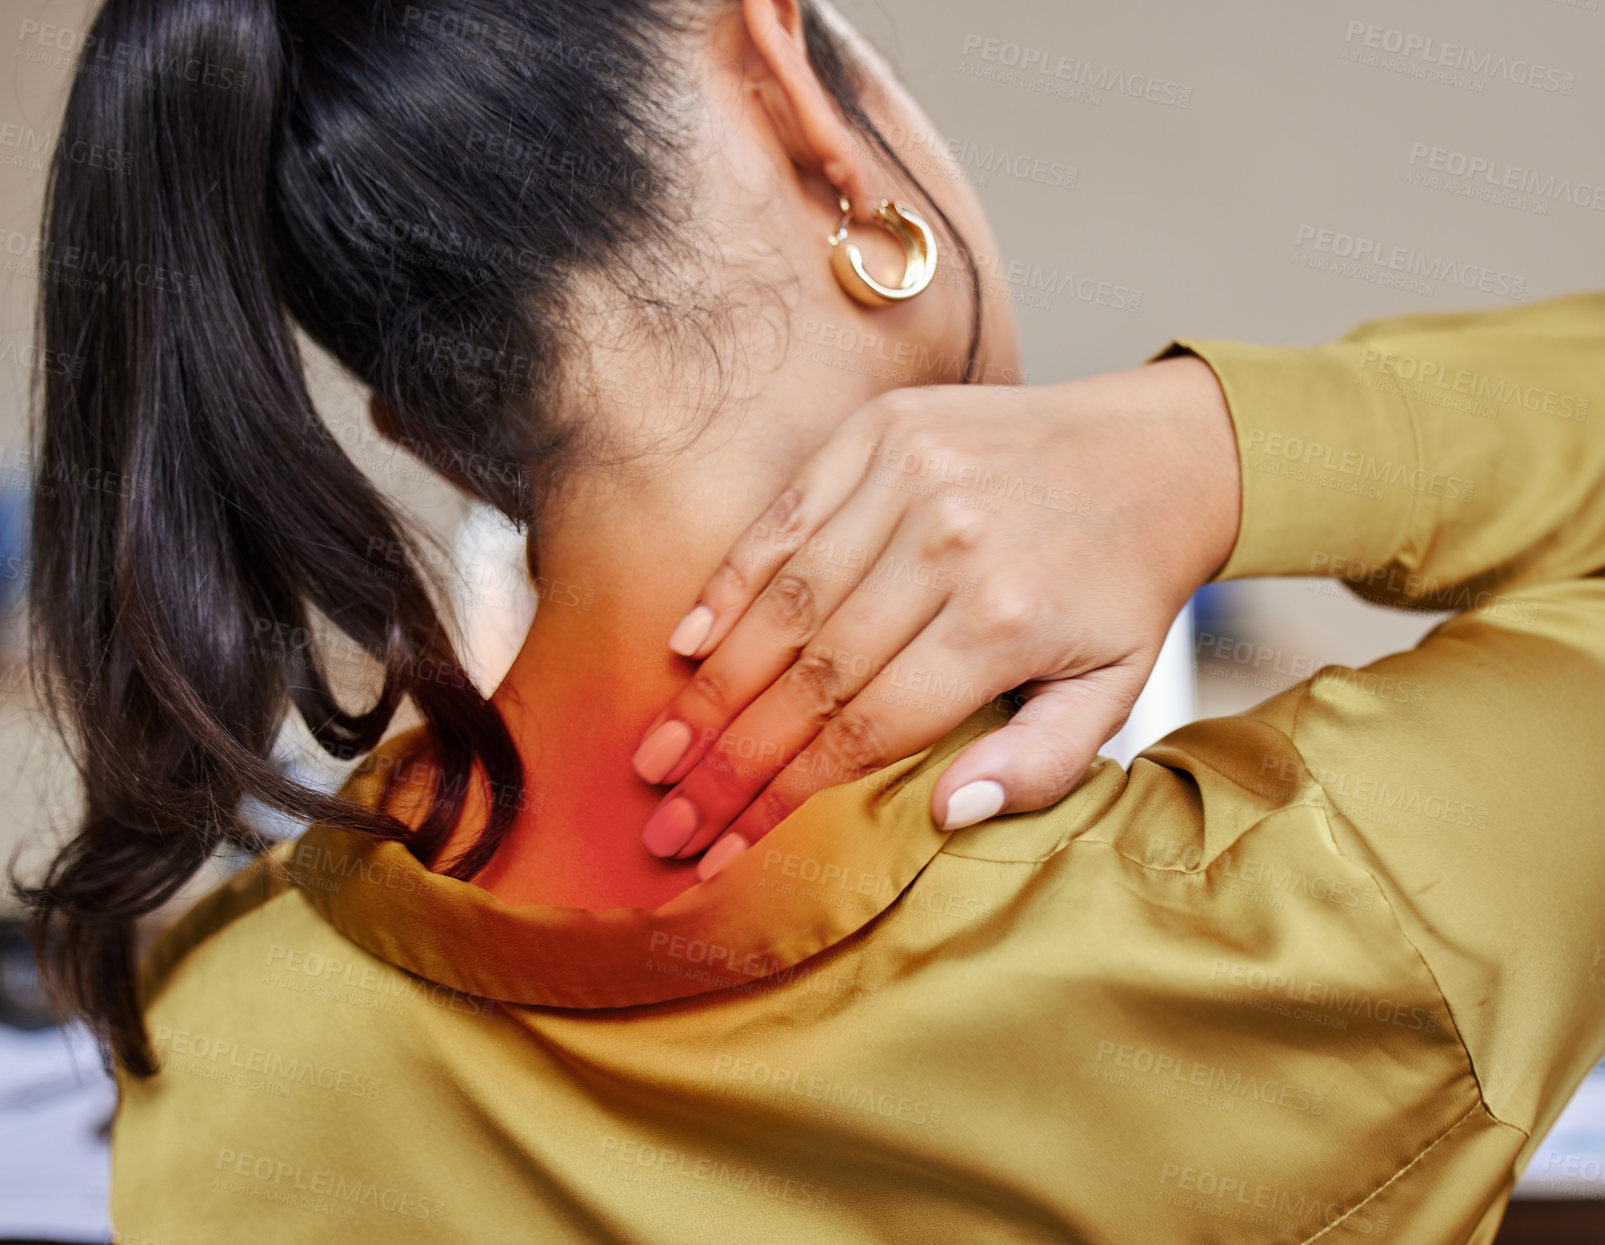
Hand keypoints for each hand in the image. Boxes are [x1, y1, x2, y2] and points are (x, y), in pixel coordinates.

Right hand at [629, 355, 1242, 876]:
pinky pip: (785, 516)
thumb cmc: (1121, 584)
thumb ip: (1038, 763)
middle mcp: (950, 546)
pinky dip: (730, 581)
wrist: (1155, 452)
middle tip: (668, 822)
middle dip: (730, 760)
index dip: (788, 797)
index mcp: (1006, 621)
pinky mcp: (882, 430)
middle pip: (812, 674)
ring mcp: (910, 478)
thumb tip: (943, 814)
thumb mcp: (1113, 688)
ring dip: (713, 687)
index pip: (868, 729)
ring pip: (786, 601)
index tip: (728, 850)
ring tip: (659, 751)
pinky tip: (686, 643)